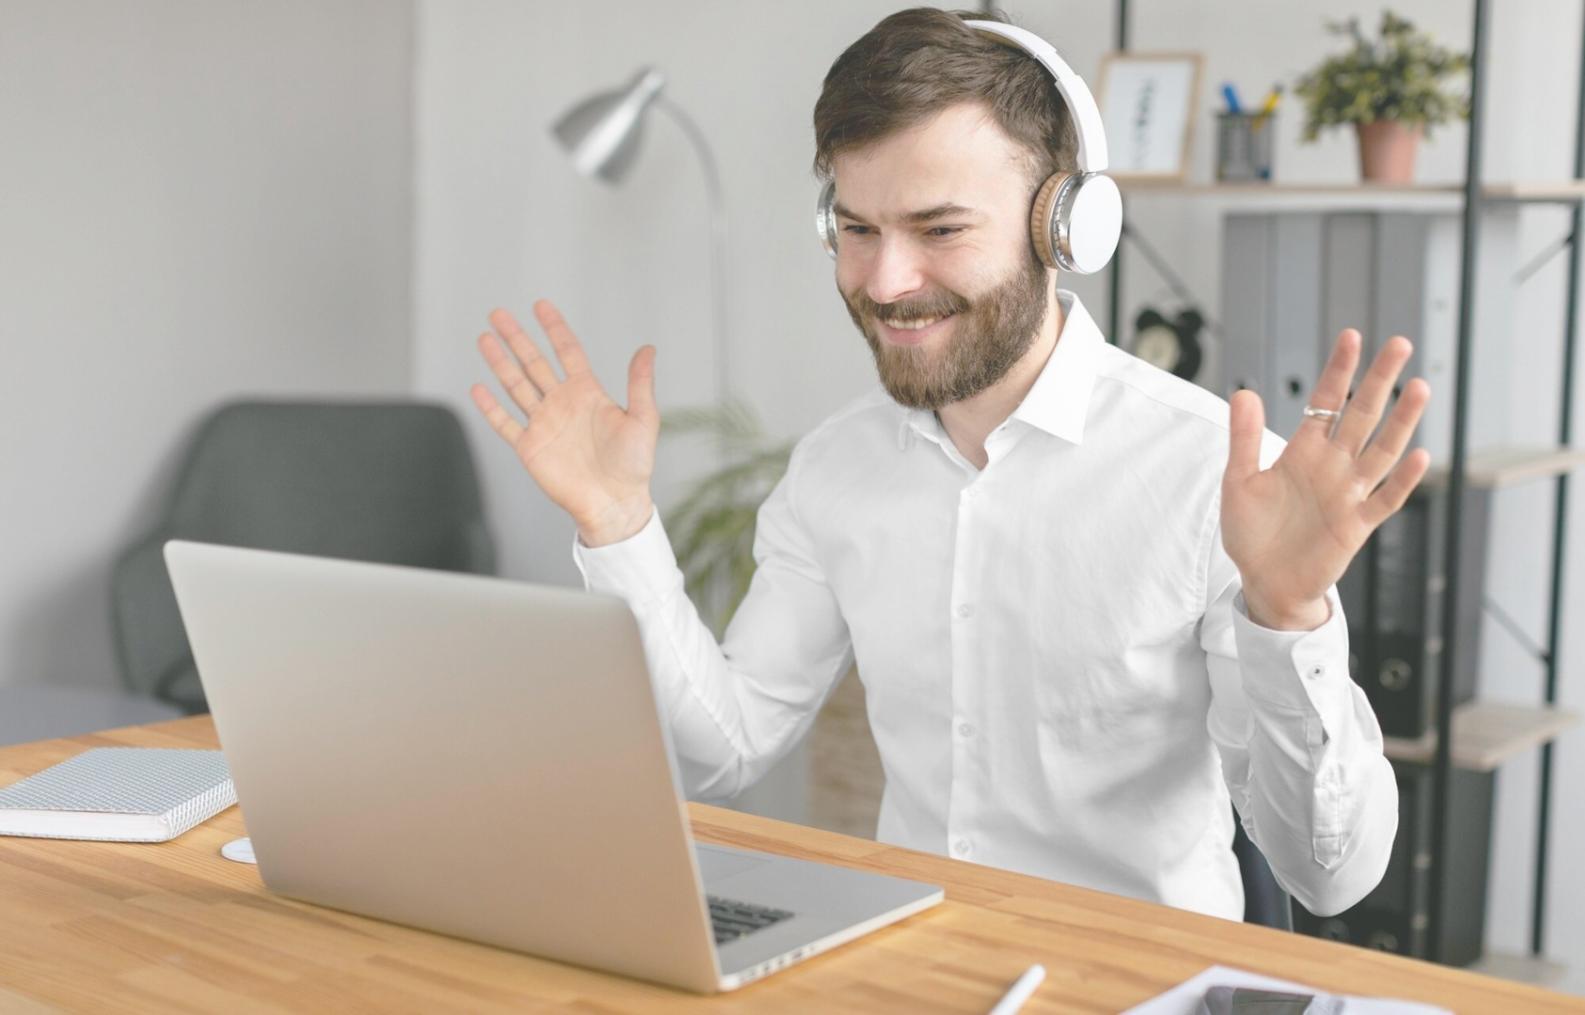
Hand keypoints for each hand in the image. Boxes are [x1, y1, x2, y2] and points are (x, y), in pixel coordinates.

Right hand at [470, 300, 658, 546]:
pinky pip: (505, 423)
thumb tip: (647, 348)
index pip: (567, 352)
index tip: (541, 306)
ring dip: (499, 363)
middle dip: (516, 338)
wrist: (614, 503)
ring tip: (484, 339)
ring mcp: (544, 424)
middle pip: (533, 363)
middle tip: (498, 314)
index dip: (554, 329)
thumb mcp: (643, 420)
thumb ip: (640, 384)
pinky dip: (490, 406)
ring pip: (515, 386)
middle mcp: (562, 404)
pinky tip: (478, 387)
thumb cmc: (633, 466)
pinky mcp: (530, 447)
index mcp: (588, 393)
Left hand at [1222, 329, 1431, 629]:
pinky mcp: (1357, 525)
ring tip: (1419, 388)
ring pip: (1381, 451)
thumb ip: (1245, 439)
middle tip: (1399, 344)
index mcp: (1303, 452)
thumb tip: (1244, 392)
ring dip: (1400, 421)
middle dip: (1379, 381)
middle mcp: (1331, 466)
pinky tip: (1418, 456)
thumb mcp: (1239, 482)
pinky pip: (1385, 499)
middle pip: (1362, 416)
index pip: (1326, 402)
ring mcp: (1348, 494)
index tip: (1352, 337)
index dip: (1338, 371)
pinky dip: (1403, 480)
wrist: (1264, 581)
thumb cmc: (1251, 532)